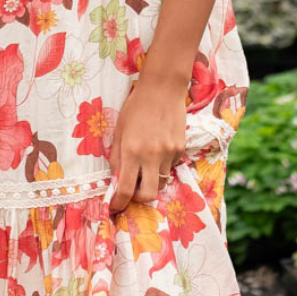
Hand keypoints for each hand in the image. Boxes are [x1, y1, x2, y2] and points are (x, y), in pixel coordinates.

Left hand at [107, 76, 185, 213]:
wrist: (162, 89)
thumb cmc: (135, 109)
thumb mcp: (119, 132)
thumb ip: (117, 158)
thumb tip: (116, 181)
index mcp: (132, 151)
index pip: (126, 189)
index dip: (119, 203)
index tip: (115, 206)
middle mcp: (152, 155)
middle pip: (148, 195)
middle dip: (139, 198)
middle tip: (133, 189)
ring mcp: (169, 153)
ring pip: (161, 182)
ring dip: (151, 180)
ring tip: (145, 164)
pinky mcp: (181, 149)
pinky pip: (170, 167)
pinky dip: (161, 166)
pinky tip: (158, 148)